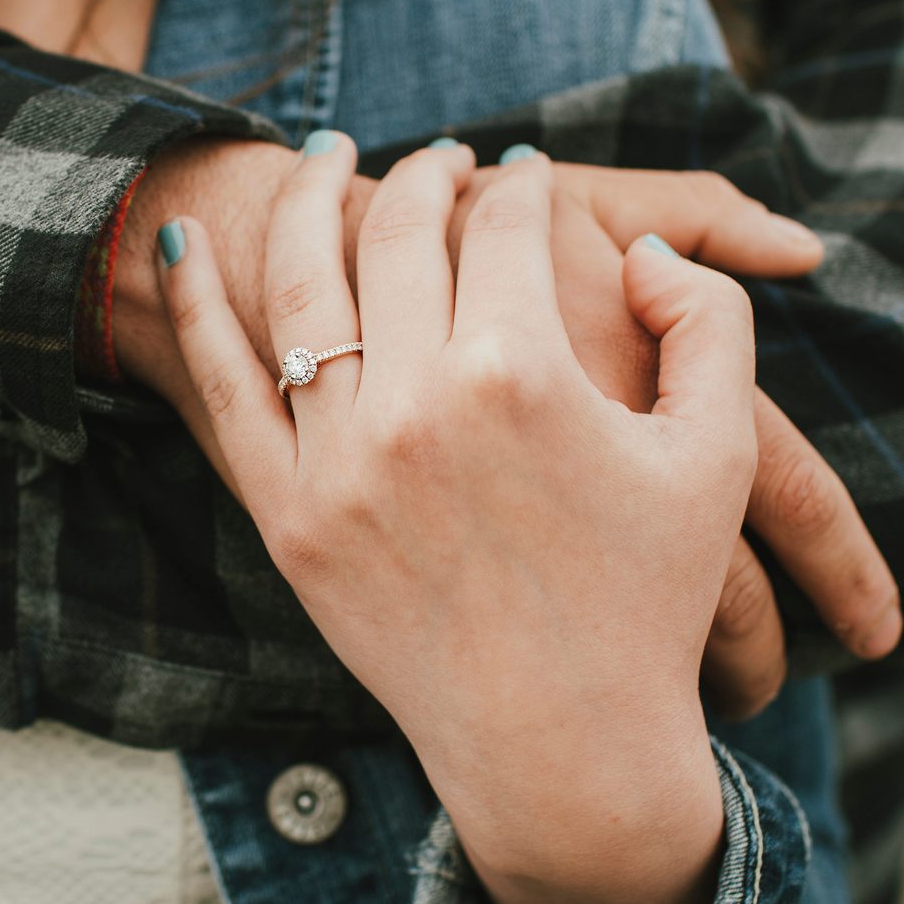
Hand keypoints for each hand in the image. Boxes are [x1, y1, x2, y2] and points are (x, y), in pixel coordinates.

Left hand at [116, 141, 897, 714]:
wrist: (560, 746)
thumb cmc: (649, 598)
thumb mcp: (718, 453)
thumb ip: (708, 322)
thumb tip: (635, 252)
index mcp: (525, 372)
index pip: (505, 225)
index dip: (520, 182)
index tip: (522, 169)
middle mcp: (418, 403)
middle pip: (400, 234)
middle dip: (426, 177)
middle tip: (440, 159)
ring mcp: (338, 461)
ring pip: (304, 287)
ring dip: (308, 202)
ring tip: (325, 156)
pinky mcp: (286, 516)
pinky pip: (226, 391)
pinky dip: (197, 313)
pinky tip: (184, 251)